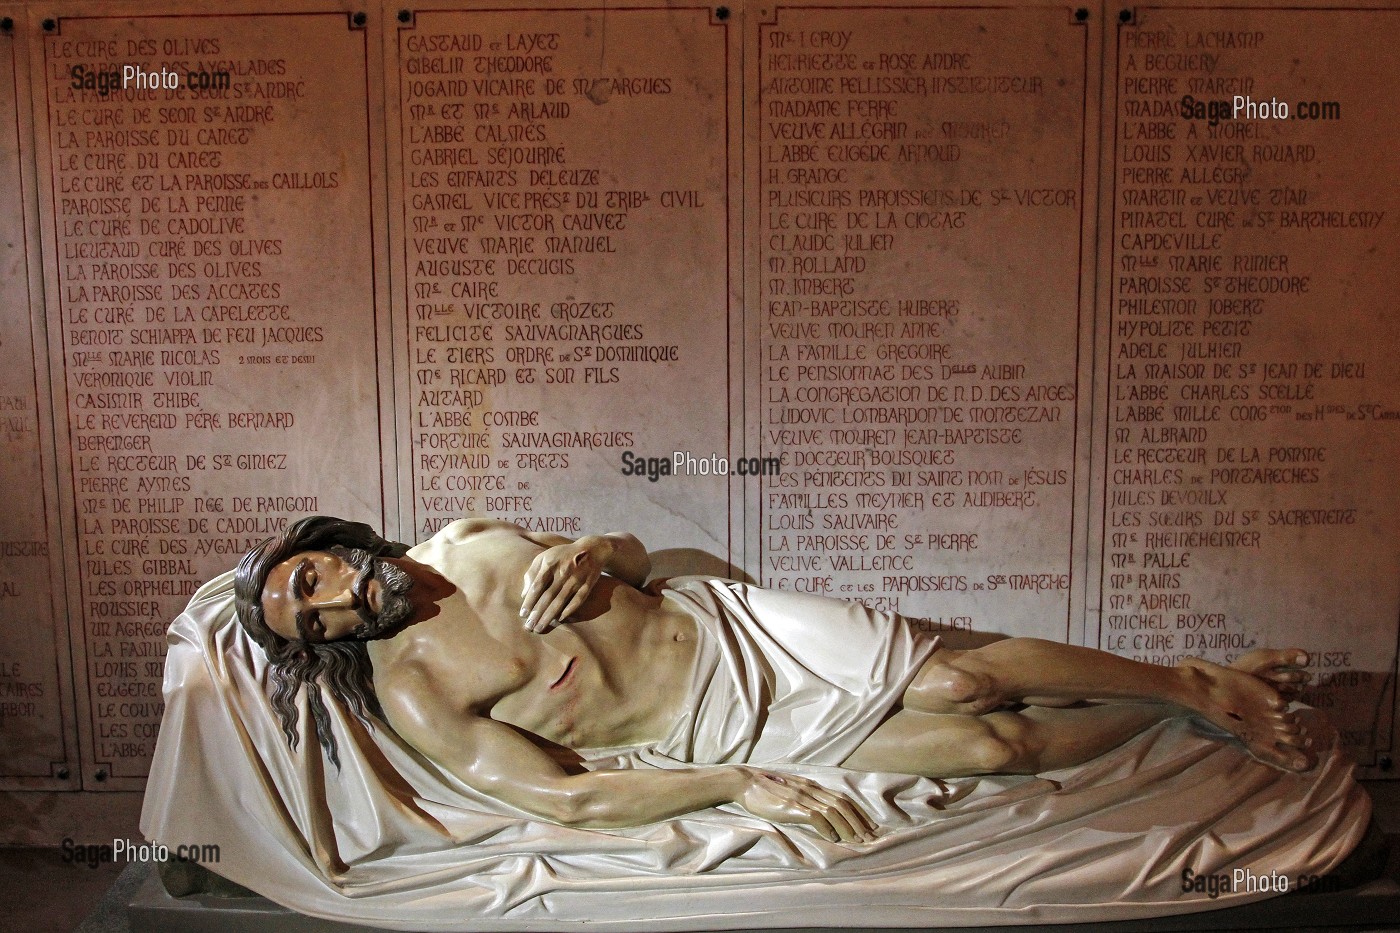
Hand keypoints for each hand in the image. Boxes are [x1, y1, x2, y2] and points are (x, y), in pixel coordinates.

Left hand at [520, 538, 610, 632]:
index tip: (523, 614)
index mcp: (550, 563)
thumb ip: (532, 573)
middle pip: (548, 596)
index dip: (529, 601)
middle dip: (537, 613)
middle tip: (529, 627)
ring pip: (560, 601)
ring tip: (540, 628)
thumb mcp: (545, 557)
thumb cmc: (562, 555)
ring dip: (549, 616)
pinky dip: (569, 610)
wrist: (591, 549)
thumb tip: (524, 594)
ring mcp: (576, 579)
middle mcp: (563, 572)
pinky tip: (560, 620)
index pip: (537, 586)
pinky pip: (577, 601)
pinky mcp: (587, 585)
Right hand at [734, 768, 876, 842]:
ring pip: (833, 811)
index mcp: (811, 785)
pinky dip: (827, 827)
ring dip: (847, 827)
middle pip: (842, 804)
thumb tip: (817, 812)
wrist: (744, 783)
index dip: (857, 812)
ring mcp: (801, 797)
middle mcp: (810, 789)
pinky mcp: (792, 806)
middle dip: (858, 821)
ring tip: (856, 841)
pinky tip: (834, 838)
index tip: (868, 825)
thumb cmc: (764, 789)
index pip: (841, 798)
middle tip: (869, 837)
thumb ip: (804, 797)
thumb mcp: (789, 790)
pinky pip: (815, 816)